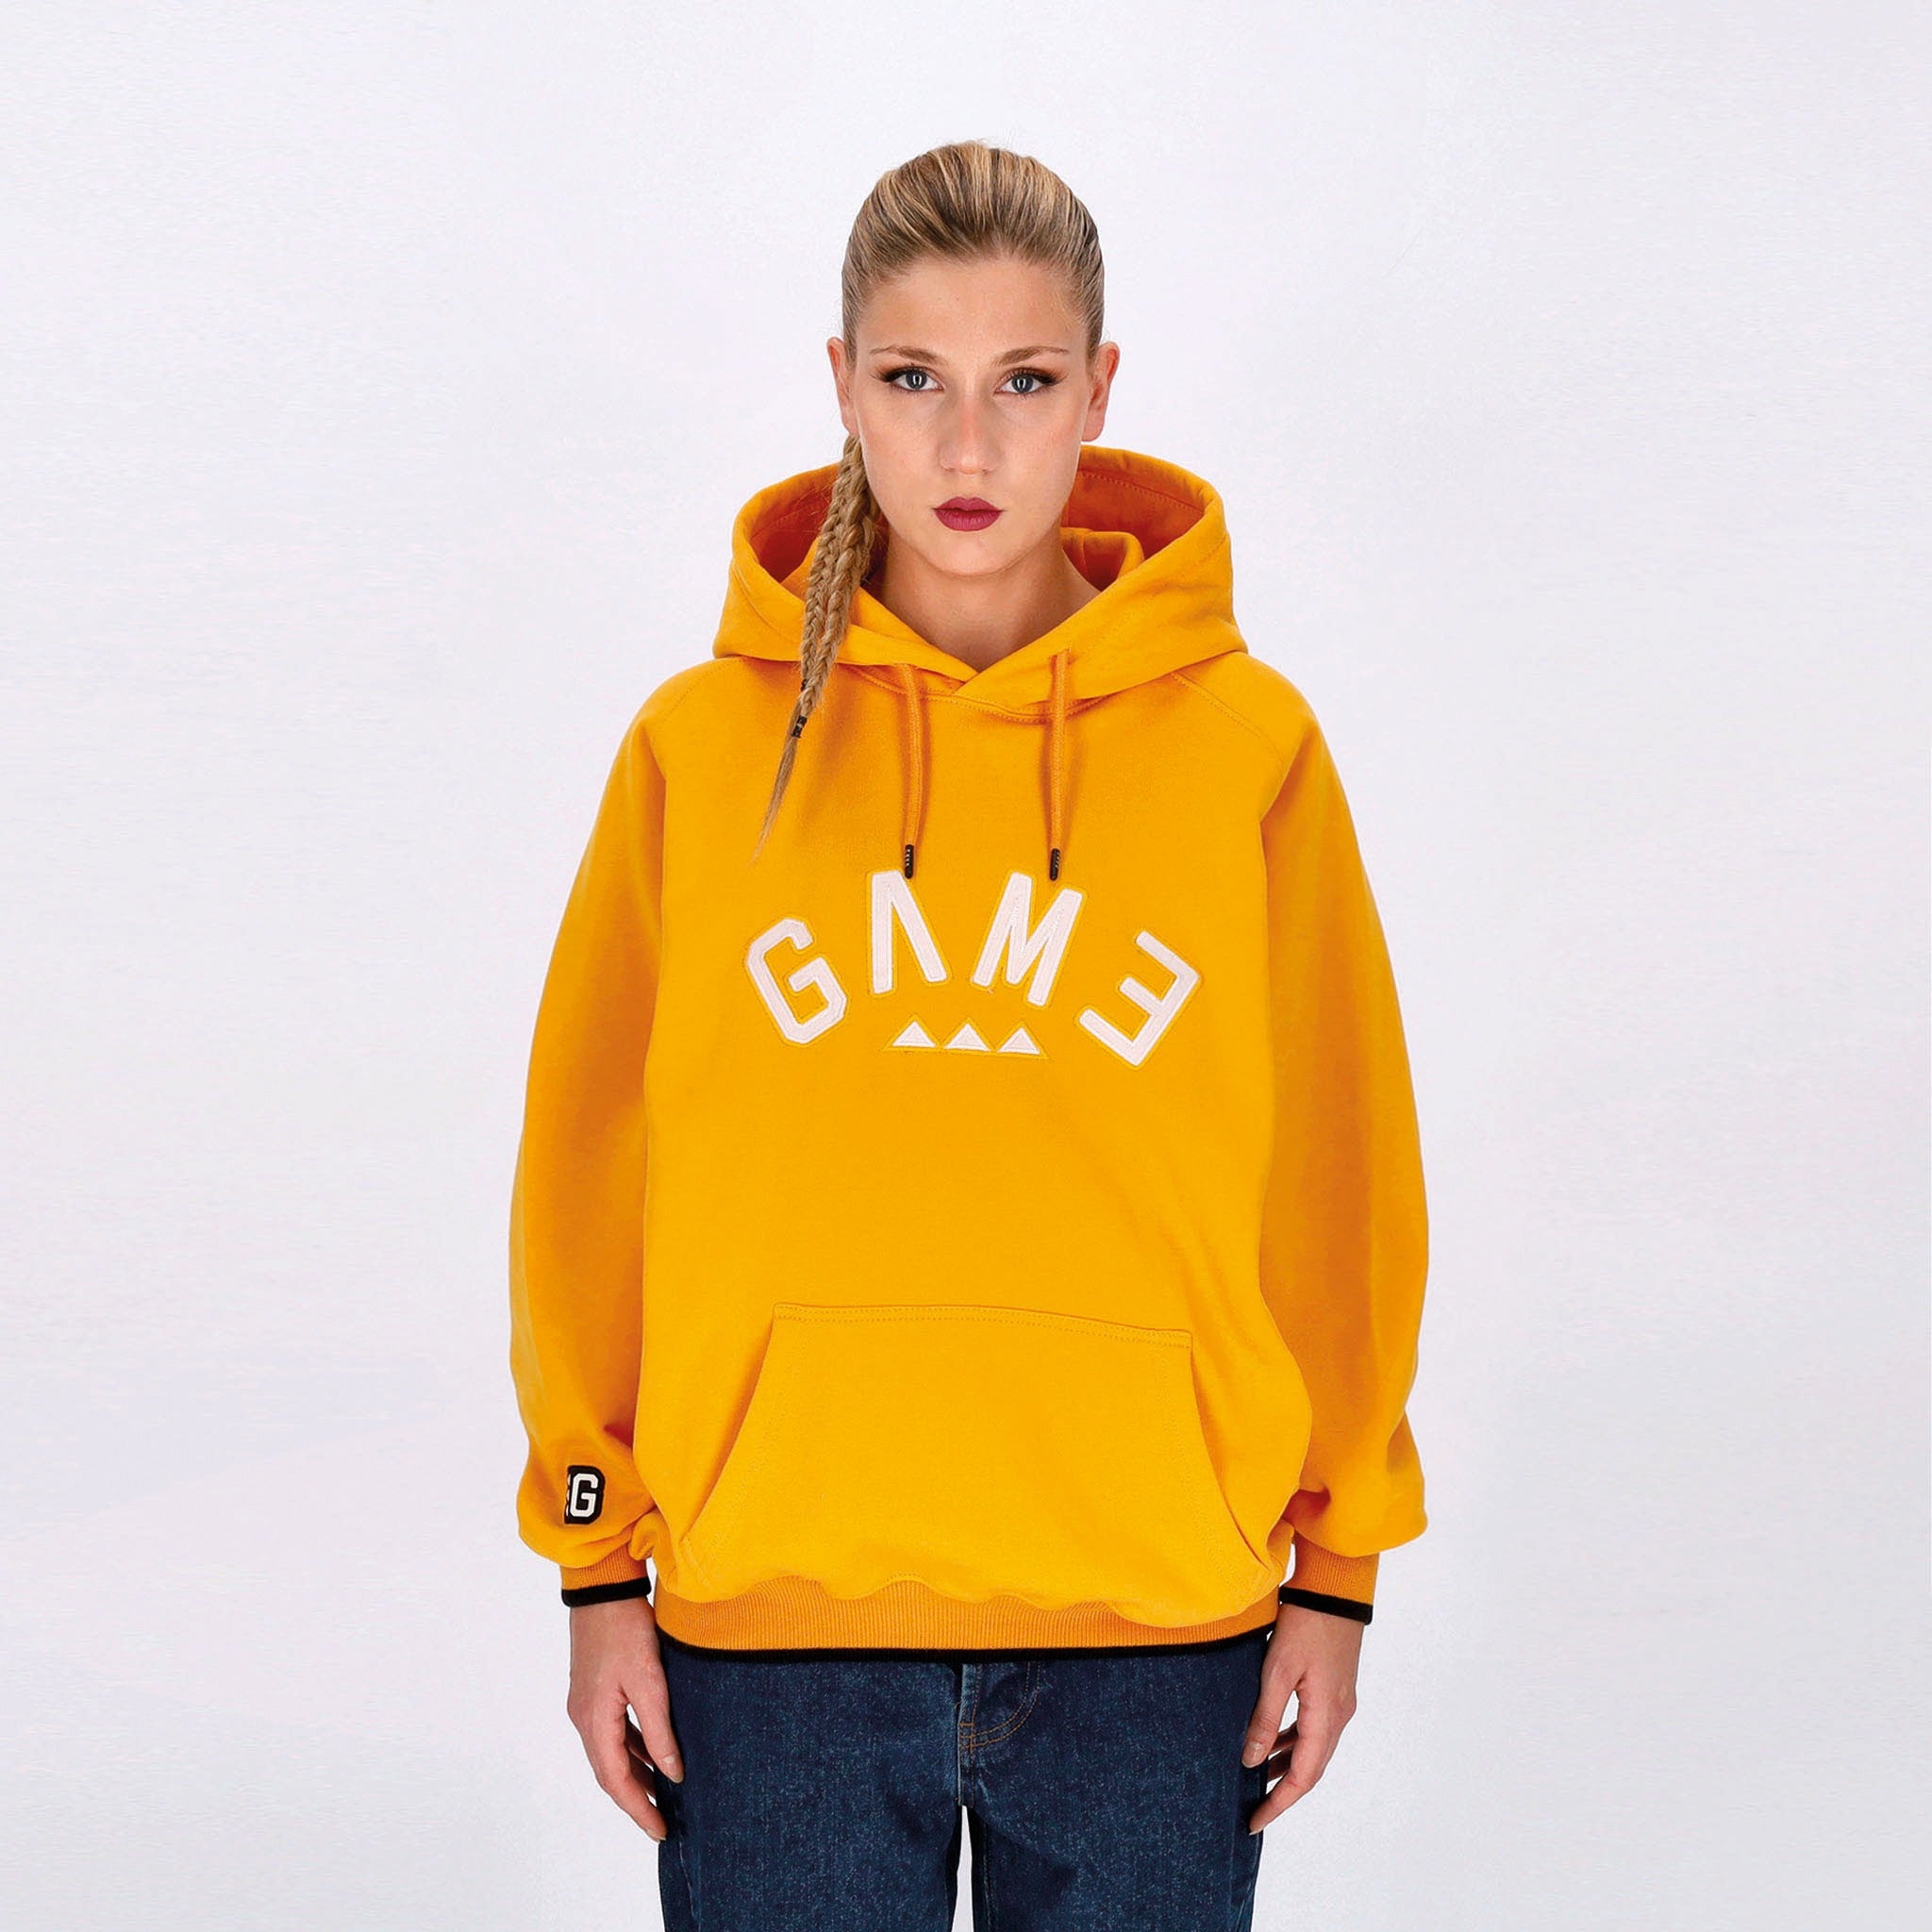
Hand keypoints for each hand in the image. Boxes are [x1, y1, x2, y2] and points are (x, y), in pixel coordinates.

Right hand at [566, 1596, 683, 1839]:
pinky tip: (651, 1750)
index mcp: (594, 1721)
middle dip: (635, 1799)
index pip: (616, 1781)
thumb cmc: (625, 1629)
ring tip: (661, 1792)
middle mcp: (583, 1718)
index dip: (638, 1809)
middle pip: (609, 1772)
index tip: (660, 1830)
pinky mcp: (593, 1690)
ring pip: (611, 1752)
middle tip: (662, 1820)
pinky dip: (631, 1748)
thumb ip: (660, 1731)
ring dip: (634, 1774)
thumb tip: (673, 1773)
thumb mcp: (650, 1682)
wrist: (602, 1587)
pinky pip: (612, 1731)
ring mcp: (586, 1704)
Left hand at [1240, 1604, 1363, 1832]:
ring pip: (1312, 1749)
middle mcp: (1339, 1716)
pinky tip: (1273, 1741)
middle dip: (1282, 1791)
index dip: (1279, 1803)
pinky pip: (1314, 1729)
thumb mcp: (1278, 1670)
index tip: (1254, 1822)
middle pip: (1311, 1769)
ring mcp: (1339, 1703)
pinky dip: (1294, 1742)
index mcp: (1326, 1717)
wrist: (1334, 1589)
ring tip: (1256, 1778)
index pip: (1303, 1777)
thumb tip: (1251, 1759)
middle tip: (1253, 1807)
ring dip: (1287, 1766)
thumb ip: (1265, 1717)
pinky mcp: (1334, 1689)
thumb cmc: (1305, 1624)